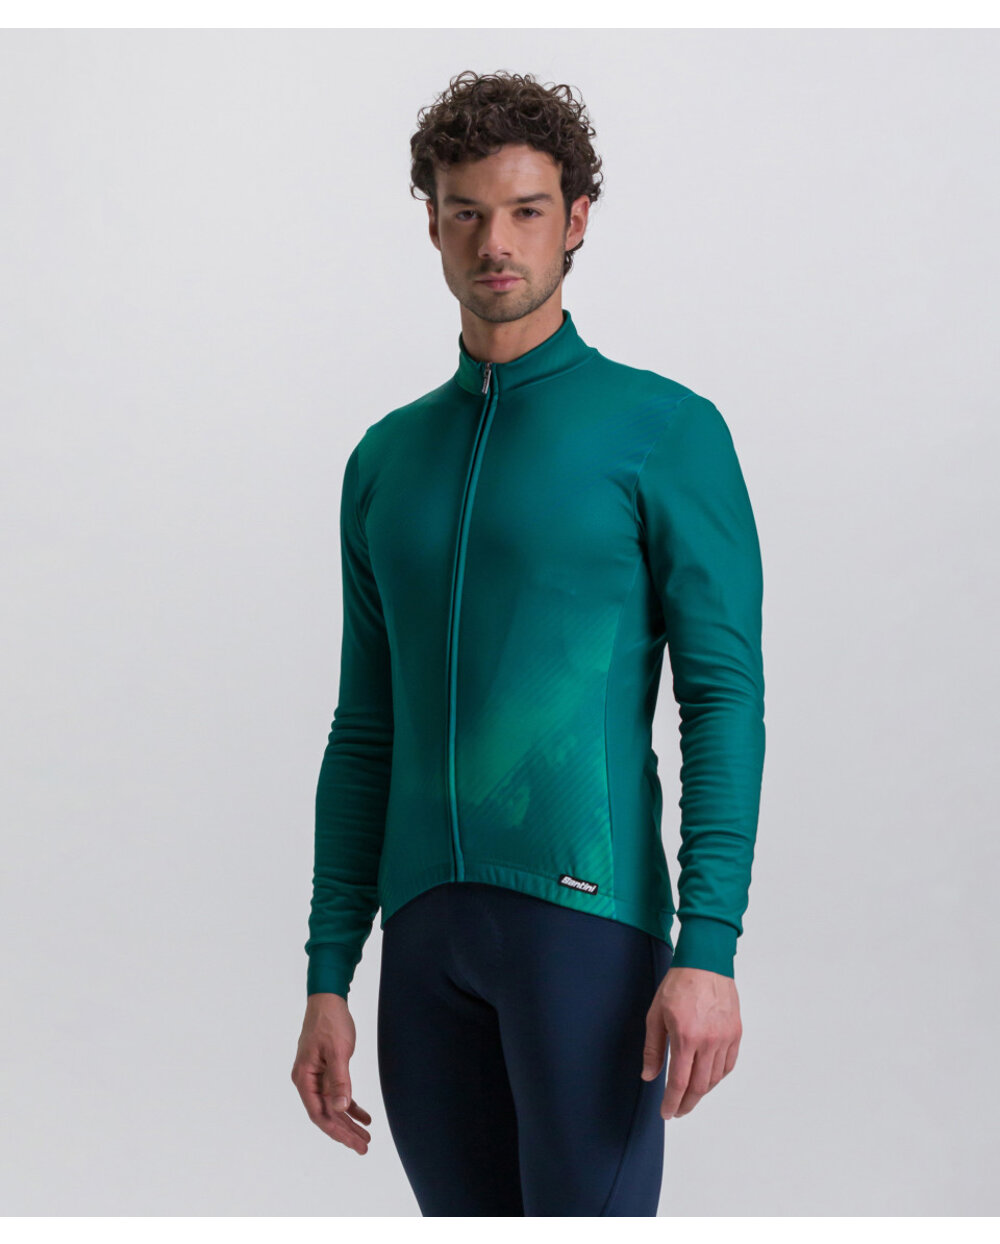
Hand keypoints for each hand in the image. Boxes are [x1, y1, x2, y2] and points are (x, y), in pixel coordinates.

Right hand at [291, 993, 372, 1153]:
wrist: (328, 999)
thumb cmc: (330, 1022)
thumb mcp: (338, 1051)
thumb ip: (339, 1080)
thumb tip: (342, 1108)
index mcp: (305, 1078)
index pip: (320, 1114)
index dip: (337, 1131)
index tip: (355, 1143)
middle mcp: (307, 1080)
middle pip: (326, 1114)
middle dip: (345, 1132)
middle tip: (364, 1146)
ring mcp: (316, 1076)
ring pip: (332, 1106)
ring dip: (348, 1122)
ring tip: (366, 1136)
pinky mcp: (326, 1069)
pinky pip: (337, 1093)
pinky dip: (350, 1105)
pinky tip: (363, 1115)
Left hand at [640, 965, 741, 1118]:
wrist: (705, 962)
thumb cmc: (678, 985)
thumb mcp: (656, 1015)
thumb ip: (653, 1049)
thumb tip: (649, 1076)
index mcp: (686, 1037)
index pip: (679, 1083)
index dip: (672, 1102)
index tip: (666, 1113)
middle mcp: (709, 1041)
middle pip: (699, 1087)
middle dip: (687, 1104)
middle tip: (677, 1111)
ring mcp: (725, 1038)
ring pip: (715, 1078)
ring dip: (702, 1092)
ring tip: (689, 1095)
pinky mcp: (736, 1033)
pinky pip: (728, 1065)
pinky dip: (717, 1077)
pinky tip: (707, 1079)